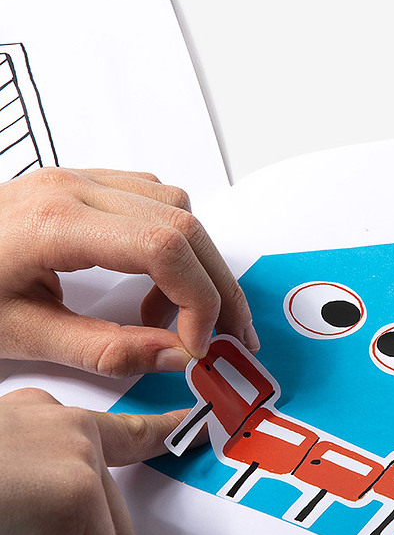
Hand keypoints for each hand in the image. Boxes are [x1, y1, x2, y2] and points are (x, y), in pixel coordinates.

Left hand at [0, 167, 258, 375]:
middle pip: (185, 225)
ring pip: (178, 208)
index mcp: (54, 222)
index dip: (197, 301)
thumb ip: (108, 349)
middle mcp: (74, 188)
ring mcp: (79, 179)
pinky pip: (155, 202)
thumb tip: (178, 356)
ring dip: (196, 266)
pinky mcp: (83, 184)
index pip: (163, 248)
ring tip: (176, 317)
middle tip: (230, 336)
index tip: (196, 346)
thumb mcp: (22, 336)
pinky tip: (153, 284)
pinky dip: (174, 246)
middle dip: (217, 288)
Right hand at [0, 387, 185, 534]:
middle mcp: (64, 424)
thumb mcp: (0, 477)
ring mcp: (76, 454)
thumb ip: (30, 485)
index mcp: (37, 417)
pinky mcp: (79, 494)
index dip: (159, 434)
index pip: (118, 428)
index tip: (188, 430)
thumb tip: (43, 514)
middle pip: (115, 508)